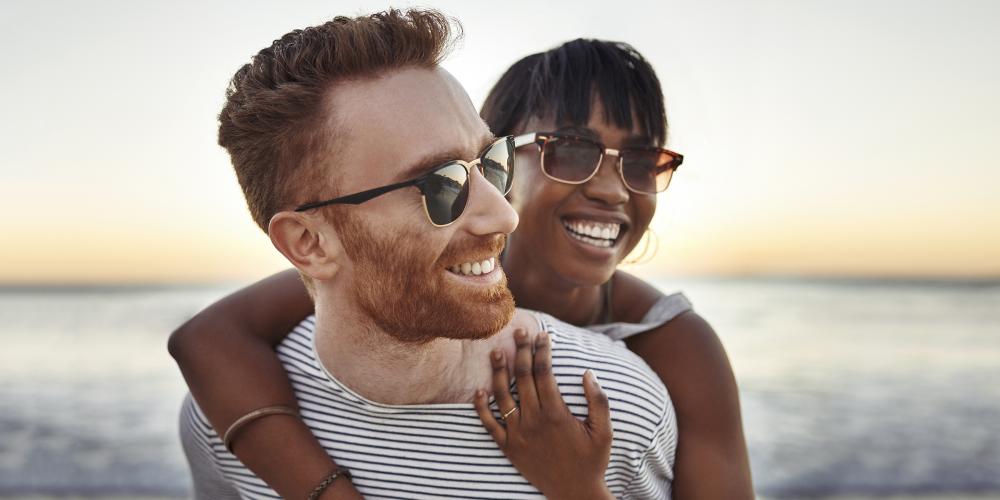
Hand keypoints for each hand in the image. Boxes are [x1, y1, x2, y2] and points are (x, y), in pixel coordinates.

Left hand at [474, 329, 613, 499]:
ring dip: (498, 372)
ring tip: (496, 351)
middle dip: (521, 351)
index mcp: (556, 413)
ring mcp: (518, 434)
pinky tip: (479, 391)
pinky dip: (482, 408)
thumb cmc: (592, 460)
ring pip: (503, 396)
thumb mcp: (604, 431)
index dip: (542, 350)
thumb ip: (599, 401)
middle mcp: (534, 421)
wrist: (574, 493)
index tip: (542, 335)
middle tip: (519, 331)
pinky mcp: (508, 448)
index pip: (544, 372)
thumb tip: (588, 373)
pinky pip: (490, 425)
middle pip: (522, 377)